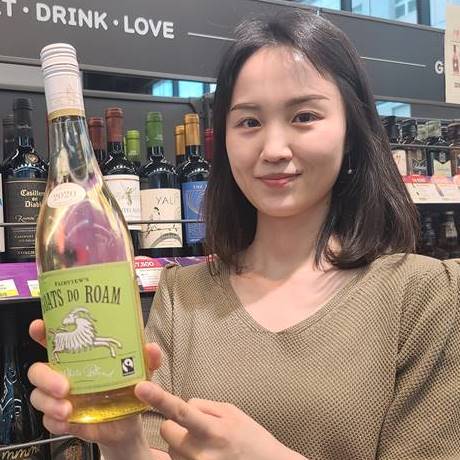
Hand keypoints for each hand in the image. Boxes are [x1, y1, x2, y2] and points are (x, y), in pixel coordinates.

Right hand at [27, 319, 159, 450]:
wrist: (129, 423)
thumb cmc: (129, 389)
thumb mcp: (142, 371)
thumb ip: (148, 358)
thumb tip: (150, 348)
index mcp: (80, 356)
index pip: (55, 340)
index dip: (42, 332)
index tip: (38, 328)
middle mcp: (65, 374)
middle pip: (38, 370)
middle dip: (45, 376)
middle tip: (64, 386)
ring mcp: (60, 397)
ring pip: (38, 396)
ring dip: (49, 403)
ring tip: (68, 409)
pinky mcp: (62, 419)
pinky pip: (48, 421)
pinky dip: (55, 422)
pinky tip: (68, 422)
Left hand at [135, 382, 304, 459]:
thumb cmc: (252, 439)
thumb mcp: (233, 413)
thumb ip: (205, 407)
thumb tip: (185, 405)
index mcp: (214, 430)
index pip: (180, 410)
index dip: (158, 398)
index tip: (140, 387)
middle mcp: (201, 453)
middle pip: (167, 430)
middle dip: (176, 425)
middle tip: (197, 428)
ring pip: (171, 448)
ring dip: (181, 443)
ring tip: (206, 446)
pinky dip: (185, 456)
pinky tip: (205, 456)